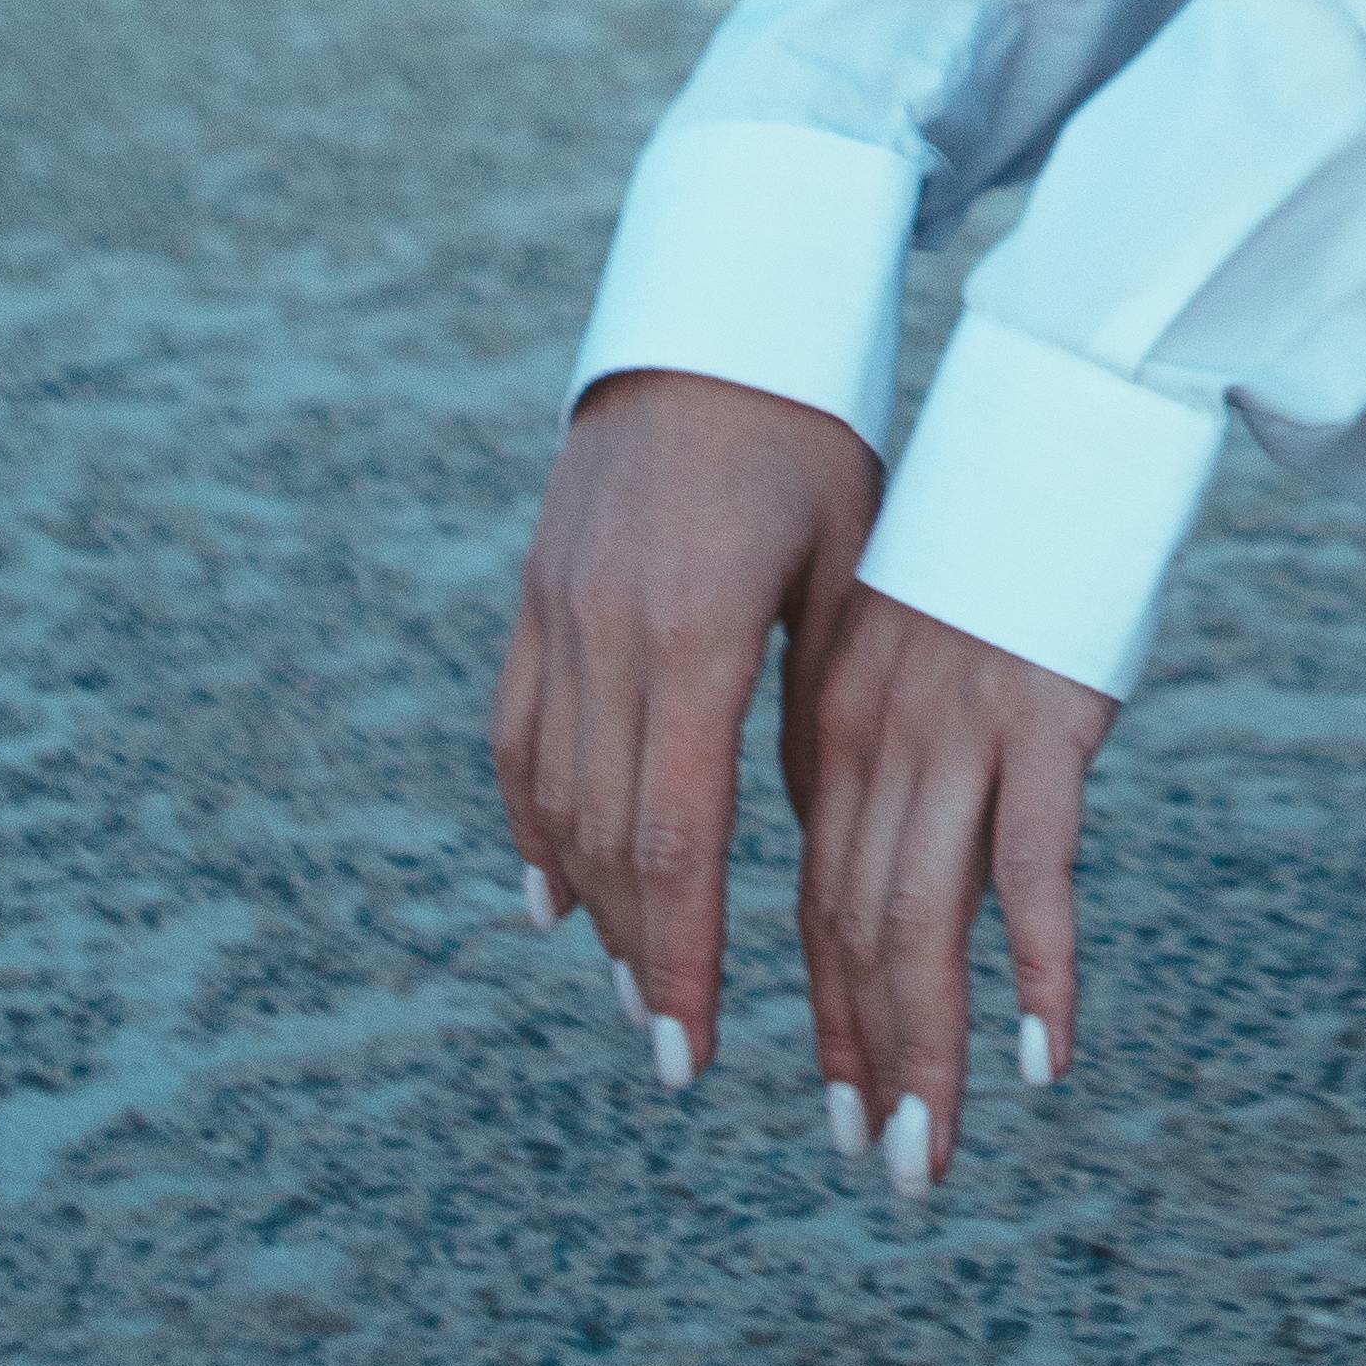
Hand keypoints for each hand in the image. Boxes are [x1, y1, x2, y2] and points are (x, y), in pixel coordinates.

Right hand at [492, 365, 879, 1089]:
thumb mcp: (845, 565)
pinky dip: (535, 821)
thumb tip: (807, 835)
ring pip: (556, 797)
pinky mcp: (537, 595)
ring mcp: (558, 613)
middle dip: (644, 956)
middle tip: (672, 1052)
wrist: (720, 313)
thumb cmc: (818, 435)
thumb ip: (817, 698)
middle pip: (608, 839)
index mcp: (695, 634)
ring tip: (632, 990)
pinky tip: (555, 894)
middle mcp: (607, 633)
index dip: (686, 953)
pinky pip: (520, 733)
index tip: (698, 1049)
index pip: (677, 837)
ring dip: (592, 904)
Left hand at [796, 585, 1117, 1191]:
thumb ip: (889, 746)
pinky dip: (1036, 968)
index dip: (829, 1011)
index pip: (818, 897)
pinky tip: (1043, 1052)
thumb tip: (892, 854)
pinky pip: (1032, 868)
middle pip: (857, 931)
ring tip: (929, 1150)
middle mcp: (878, 738)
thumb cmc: (995, 535)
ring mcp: (958, 732)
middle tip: (884, 1166)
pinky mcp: (1043, 720)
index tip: (841, 1102)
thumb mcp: (913, 645)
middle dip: (866, 1061)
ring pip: (923, 924)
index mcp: (838, 723)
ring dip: (927, 1051)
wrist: (1052, 416)